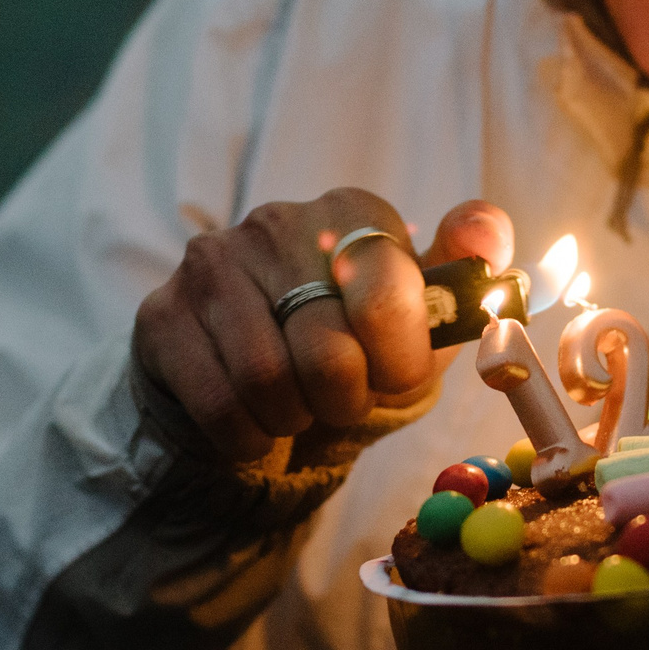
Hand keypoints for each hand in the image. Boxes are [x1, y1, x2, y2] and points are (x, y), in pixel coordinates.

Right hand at [134, 190, 514, 461]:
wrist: (249, 374)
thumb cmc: (350, 343)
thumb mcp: (417, 319)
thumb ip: (462, 277)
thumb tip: (486, 232)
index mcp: (353, 211)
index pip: (389, 295)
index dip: (400, 363)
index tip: (394, 376)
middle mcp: (278, 222)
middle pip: (330, 352)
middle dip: (346, 402)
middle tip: (341, 401)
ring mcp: (212, 263)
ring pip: (268, 381)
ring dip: (294, 419)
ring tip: (298, 407)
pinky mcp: (162, 313)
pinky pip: (219, 404)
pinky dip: (248, 437)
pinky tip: (256, 423)